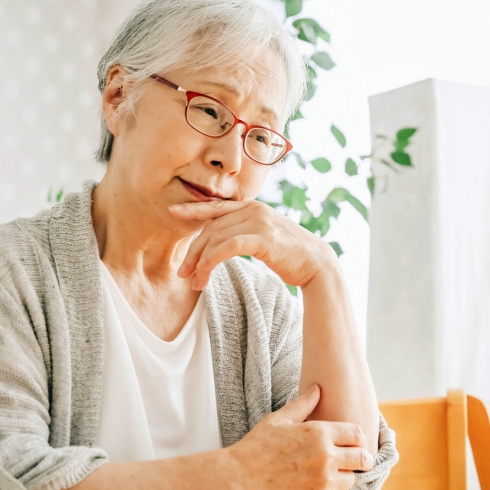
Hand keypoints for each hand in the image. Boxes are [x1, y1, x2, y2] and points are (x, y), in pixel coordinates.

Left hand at [170, 200, 334, 289]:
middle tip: (182, 272)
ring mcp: (259, 221)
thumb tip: (221, 242)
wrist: (317, 263)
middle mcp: (254, 210)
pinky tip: (206, 273)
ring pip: (216, 238)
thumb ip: (244, 233)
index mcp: (252, 207)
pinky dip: (212, 260)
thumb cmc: (289, 254)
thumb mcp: (263, 237)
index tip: (173, 212)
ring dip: (201, 262)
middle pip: (212, 227)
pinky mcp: (263, 238)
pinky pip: (228, 246)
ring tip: (194, 282)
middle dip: (193, 251)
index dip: (194, 210)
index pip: (216, 208)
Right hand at [227, 385, 374, 489]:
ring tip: (329, 472)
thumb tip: (318, 388)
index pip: (357, 435)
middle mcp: (325, 457)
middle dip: (361, 459)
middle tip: (357, 460)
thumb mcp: (279, 420)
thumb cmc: (257, 446)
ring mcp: (322, 482)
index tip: (354, 442)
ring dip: (343, 476)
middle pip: (362, 459)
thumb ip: (303, 404)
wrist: (239, 478)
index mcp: (318, 433)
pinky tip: (317, 486)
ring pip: (350, 480)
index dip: (358, 438)